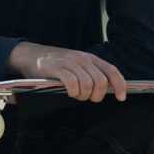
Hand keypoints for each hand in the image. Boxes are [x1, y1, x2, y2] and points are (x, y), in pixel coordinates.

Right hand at [8, 42, 127, 102]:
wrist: (31, 55)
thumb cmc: (57, 64)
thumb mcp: (77, 65)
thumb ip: (90, 74)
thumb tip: (105, 91)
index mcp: (91, 58)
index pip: (112, 71)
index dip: (120, 85)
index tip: (121, 98)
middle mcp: (83, 59)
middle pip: (100, 81)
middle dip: (97, 95)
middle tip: (89, 98)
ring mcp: (70, 62)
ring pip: (88, 84)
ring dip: (84, 95)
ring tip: (77, 95)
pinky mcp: (57, 68)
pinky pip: (72, 83)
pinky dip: (73, 91)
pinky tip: (70, 92)